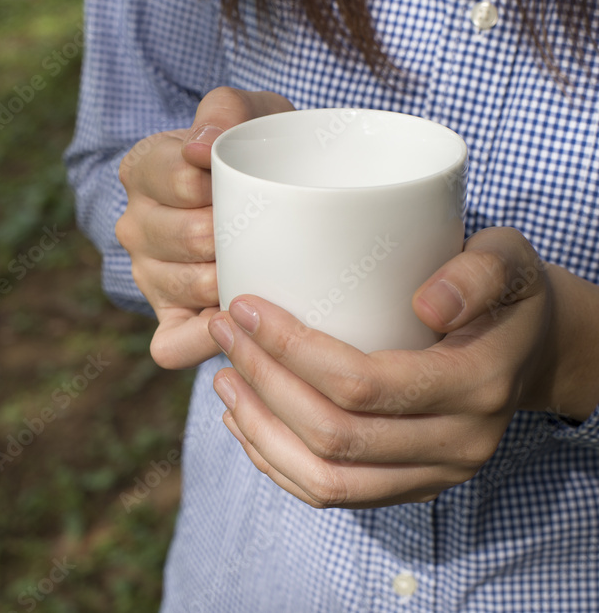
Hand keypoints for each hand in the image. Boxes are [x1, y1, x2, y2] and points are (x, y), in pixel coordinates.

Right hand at [116, 87, 293, 368]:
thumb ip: (225, 113)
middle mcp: (133, 224)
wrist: (267, 194)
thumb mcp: (248, 113)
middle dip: (237, 236)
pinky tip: (239, 325)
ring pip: (188, 286)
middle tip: (276, 231)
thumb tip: (202, 150)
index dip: (223, 186)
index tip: (257, 183)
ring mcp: (146, 274)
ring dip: (234, 282)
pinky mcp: (166, 318)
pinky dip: (205, 341)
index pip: (180, 180)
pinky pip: (173, 344)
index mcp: (141, 169)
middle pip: (188, 236)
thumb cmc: (259, 151)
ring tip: (271, 270)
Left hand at [207, 226, 598, 507]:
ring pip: (324, 477)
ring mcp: (433, 476)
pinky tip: (242, 419)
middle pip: (334, 433)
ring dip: (259, 429)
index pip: (364, 384)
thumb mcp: (508, 259)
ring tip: (222, 377)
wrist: (530, 348)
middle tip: (223, 330)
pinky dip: (275, 461)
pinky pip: (330, 493)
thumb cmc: (504, 292)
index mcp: (477, 386)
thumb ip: (478, 272)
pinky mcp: (408, 488)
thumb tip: (426, 304)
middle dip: (263, 381)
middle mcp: (459, 445)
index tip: (244, 307)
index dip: (291, 350)